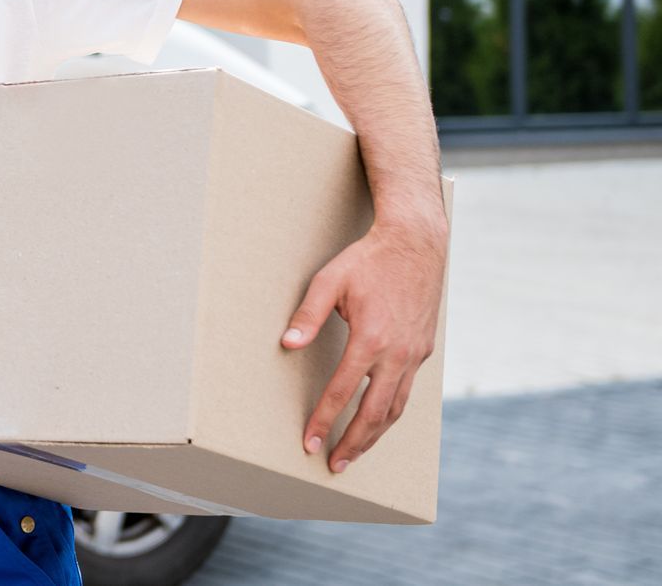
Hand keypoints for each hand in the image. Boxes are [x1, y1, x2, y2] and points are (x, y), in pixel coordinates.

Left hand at [282, 218, 447, 472]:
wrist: (416, 245)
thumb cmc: (367, 261)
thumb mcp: (329, 281)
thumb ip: (307, 316)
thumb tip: (286, 345)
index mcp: (370, 339)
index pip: (342, 392)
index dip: (324, 419)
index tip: (308, 441)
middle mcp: (397, 354)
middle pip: (374, 414)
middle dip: (352, 443)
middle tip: (332, 464)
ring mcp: (415, 355)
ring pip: (395, 409)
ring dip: (374, 435)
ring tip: (353, 453)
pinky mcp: (424, 351)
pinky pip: (407, 392)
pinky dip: (391, 413)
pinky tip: (377, 421)